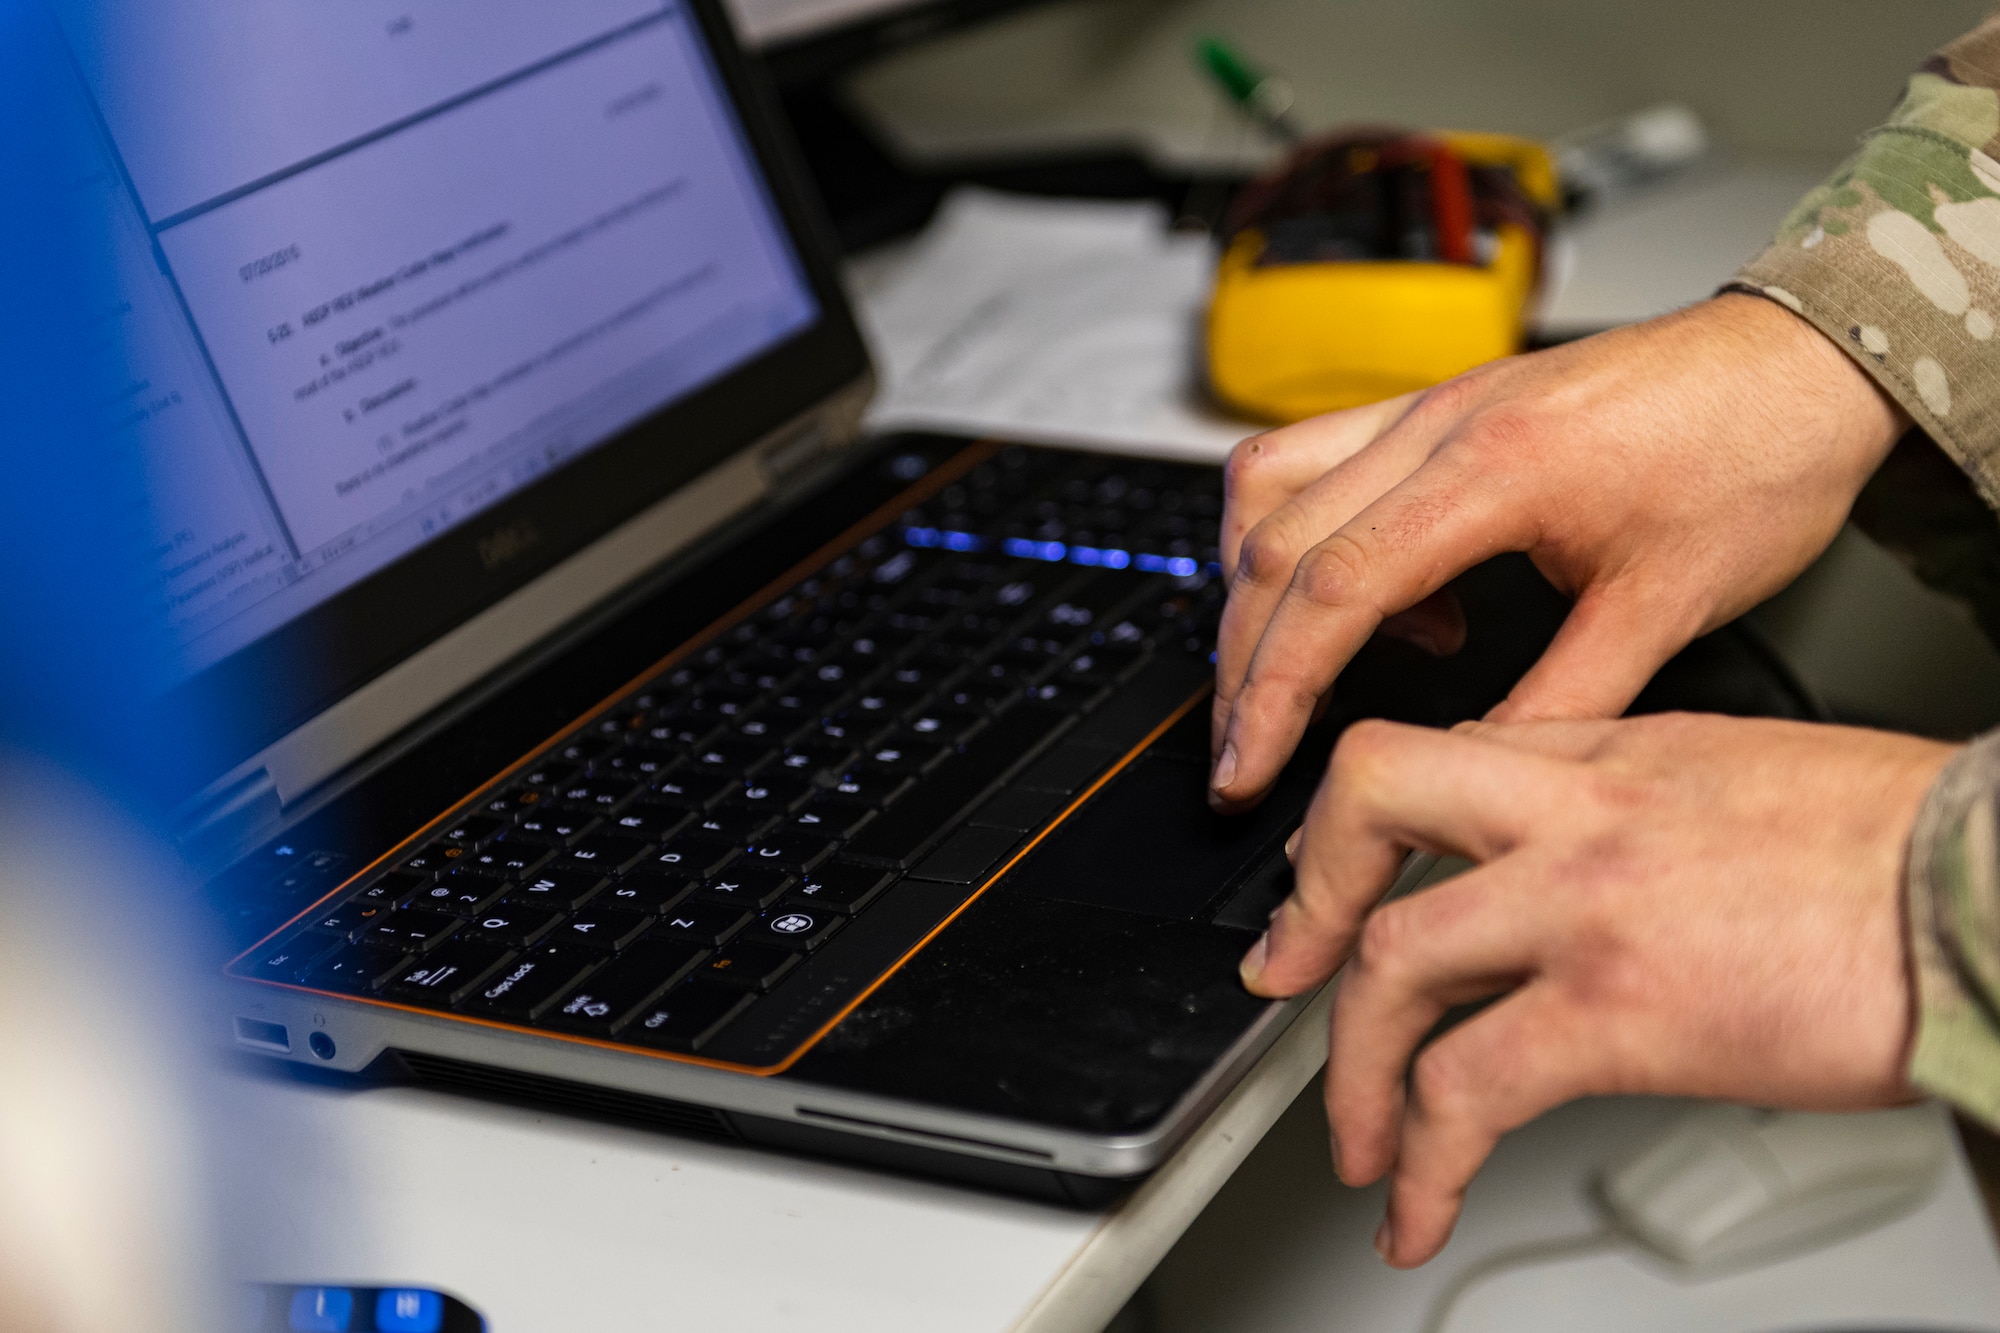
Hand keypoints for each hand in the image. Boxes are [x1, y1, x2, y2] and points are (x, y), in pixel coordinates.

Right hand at [1209, 294, 1908, 810]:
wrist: (1808, 359)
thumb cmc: (1758, 453)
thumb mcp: (1671, 606)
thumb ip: (1560, 699)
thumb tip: (1473, 770)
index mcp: (1497, 469)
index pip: (1333, 587)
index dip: (1274, 691)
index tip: (1248, 764)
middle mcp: (1442, 423)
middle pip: (1274, 543)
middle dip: (1242, 661)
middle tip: (1243, 750)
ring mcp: (1431, 407)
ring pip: (1268, 485)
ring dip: (1255, 587)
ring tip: (1293, 671)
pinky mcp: (1439, 408)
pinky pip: (1316, 460)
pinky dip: (1308, 540)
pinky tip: (1387, 603)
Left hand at [1238, 712, 1955, 1266]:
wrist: (1994, 889)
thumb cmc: (1907, 851)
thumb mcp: (1749, 781)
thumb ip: (1644, 809)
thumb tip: (1586, 867)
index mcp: (1613, 752)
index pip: (1443, 759)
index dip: (1373, 828)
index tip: (1350, 882)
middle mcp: (1579, 807)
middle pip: (1368, 798)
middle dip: (1309, 896)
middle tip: (1292, 972)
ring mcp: (1586, 902)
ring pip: (1392, 957)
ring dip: (1352, 1067)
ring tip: (1362, 1140)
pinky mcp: (1619, 1009)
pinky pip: (1465, 1089)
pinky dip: (1420, 1163)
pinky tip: (1417, 1208)